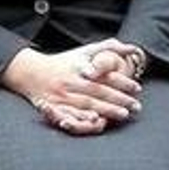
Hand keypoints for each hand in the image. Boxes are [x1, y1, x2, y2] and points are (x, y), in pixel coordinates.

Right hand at [2, 39, 142, 134]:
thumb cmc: (65, 62)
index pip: (105, 75)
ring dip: (107, 110)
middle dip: (119, 100)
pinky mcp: (53, 107)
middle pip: (99, 91)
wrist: (31, 72)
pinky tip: (96, 122)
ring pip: (87, 104)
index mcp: (80, 66)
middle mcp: (71, 80)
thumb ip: (110, 48)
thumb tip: (134, 49)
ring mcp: (61, 94)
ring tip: (124, 115)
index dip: (123, 82)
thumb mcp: (86, 51)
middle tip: (136, 106)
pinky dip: (83, 119)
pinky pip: (70, 115)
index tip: (138, 88)